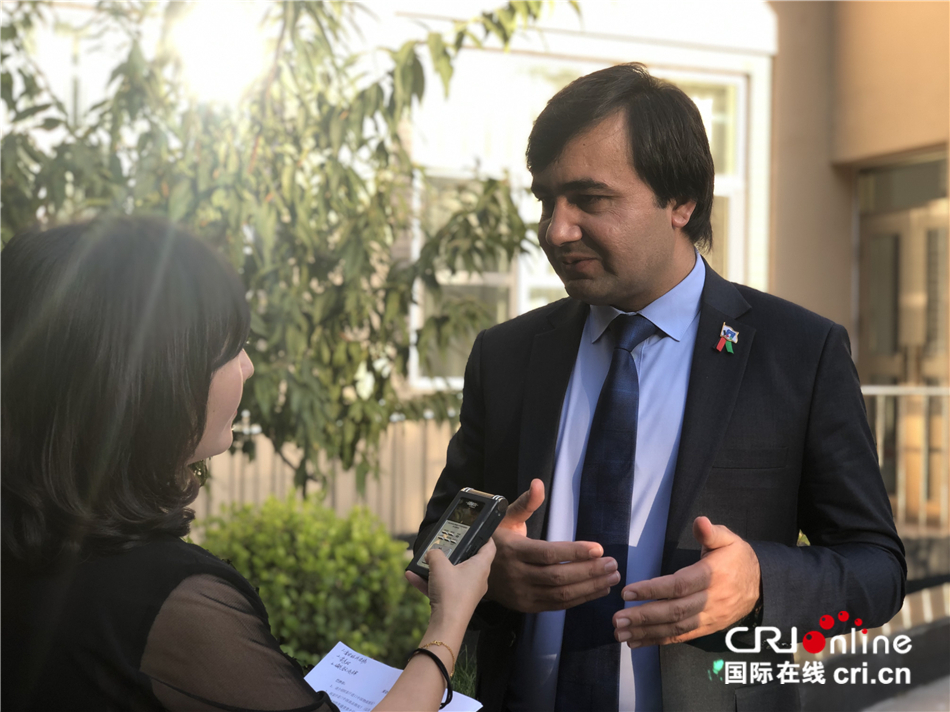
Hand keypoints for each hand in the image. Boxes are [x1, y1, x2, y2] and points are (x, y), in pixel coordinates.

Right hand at [406, 539, 495, 626]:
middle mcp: (478, 578)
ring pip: (452, 574)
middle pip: (468, 560)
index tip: (476, 530)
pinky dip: (429, 582)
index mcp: (480, 566)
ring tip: (422, 561)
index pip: (489, 547)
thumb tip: (431, 553)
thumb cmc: (450, 592)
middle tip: (444, 544)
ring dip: (436, 568)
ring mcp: (467, 591)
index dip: (485, 536)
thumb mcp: (439, 565)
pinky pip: (442, 587)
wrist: (446, 625)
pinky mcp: (456, 602)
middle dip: (454, 552)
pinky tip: (411, 576)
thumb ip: (434, 554)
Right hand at [486, 478, 619, 613]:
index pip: (548, 554)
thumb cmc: (496, 538)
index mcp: (513, 550)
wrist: (472, 569)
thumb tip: (538, 483)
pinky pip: (557, 605)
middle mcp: (517, 575)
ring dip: (590, 587)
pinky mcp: (527, 607)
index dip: (574, 552)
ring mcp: (522, 594)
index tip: (599, 548)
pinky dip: (580, 599)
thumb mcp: (506, 518)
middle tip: (613, 564)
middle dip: (589, 571)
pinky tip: (597, 590)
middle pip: (558, 576)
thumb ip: (526, 503)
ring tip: (611, 577)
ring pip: (561, 594)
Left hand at [612, 516, 759, 646]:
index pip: (678, 585)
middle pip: (674, 611)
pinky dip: (659, 640)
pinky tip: (638, 641)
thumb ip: (711, 532)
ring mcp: (708, 617)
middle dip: (644, 616)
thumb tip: (699, 521)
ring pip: (676, 628)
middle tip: (618, 619)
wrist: (762, 585)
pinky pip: (682, 637)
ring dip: (647, 632)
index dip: (653, 590)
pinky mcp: (707, 628)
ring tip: (621, 633)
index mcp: (710, 576)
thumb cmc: (738, 558)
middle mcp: (709, 600)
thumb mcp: (729, 539)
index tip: (628, 592)